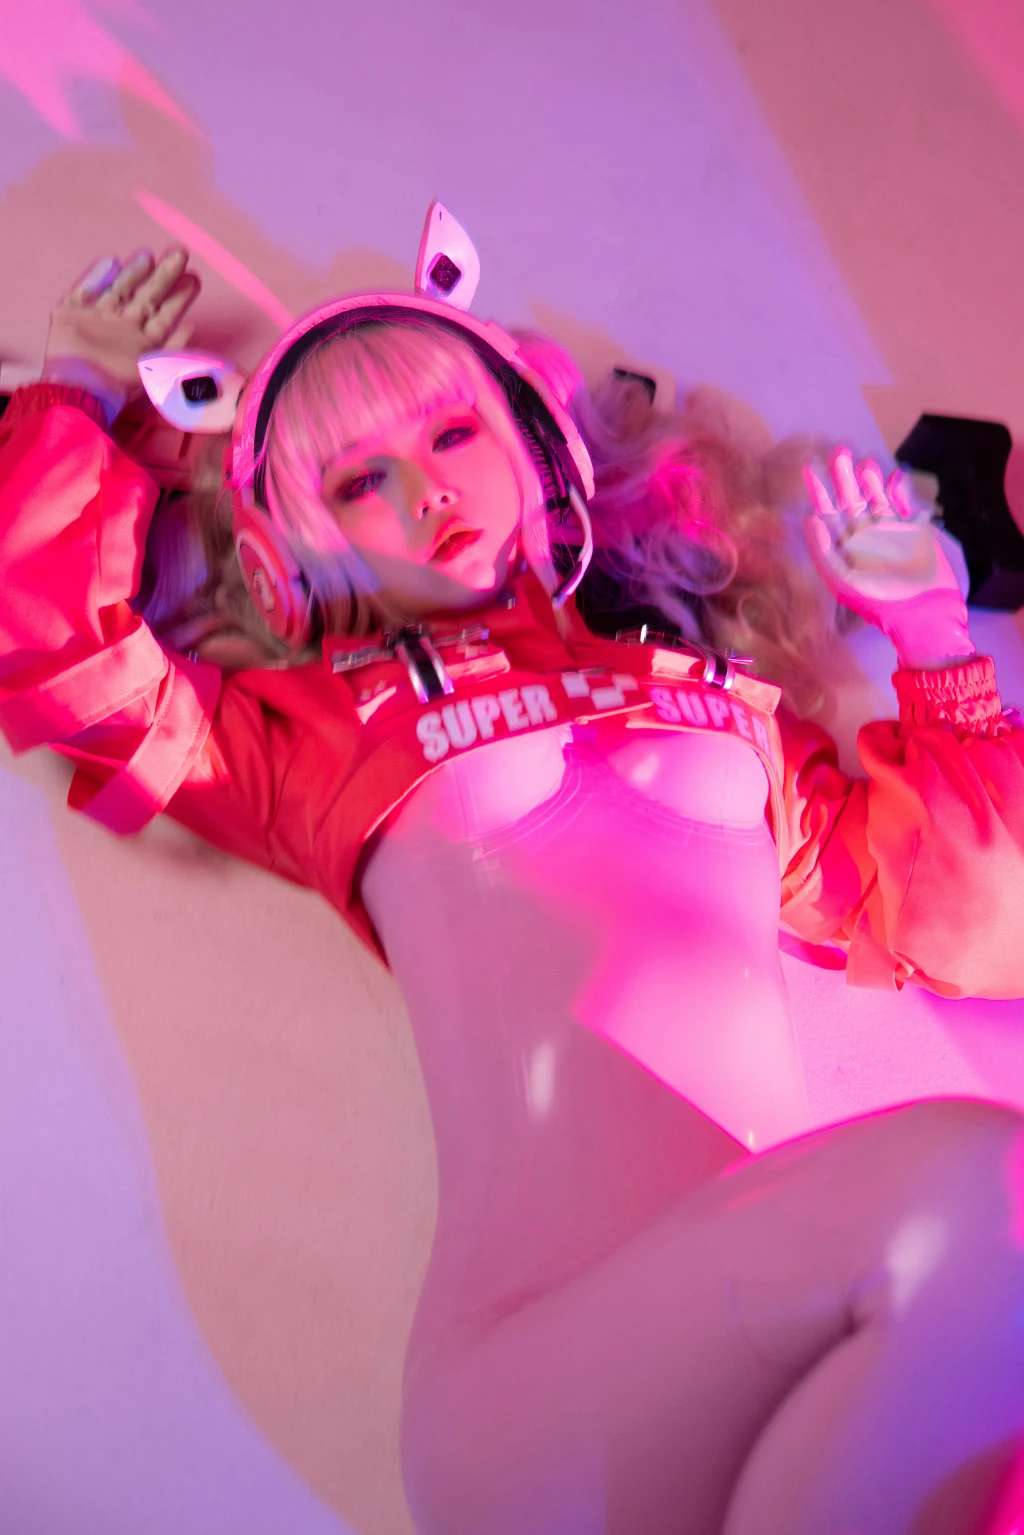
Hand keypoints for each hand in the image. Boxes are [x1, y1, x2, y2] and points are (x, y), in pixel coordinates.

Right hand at [44, 247, 200, 399]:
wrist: (76, 387)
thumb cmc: (116, 384)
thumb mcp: (155, 373)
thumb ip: (174, 352)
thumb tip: (191, 328)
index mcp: (143, 345)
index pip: (165, 317)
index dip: (180, 298)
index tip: (194, 278)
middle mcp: (122, 330)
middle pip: (146, 298)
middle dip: (163, 277)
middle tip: (180, 254)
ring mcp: (98, 321)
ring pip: (119, 290)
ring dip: (134, 273)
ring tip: (148, 256)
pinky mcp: (70, 315)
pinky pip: (84, 291)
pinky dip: (95, 278)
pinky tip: (110, 263)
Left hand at [802, 447, 974, 666]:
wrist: (922, 612)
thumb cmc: (880, 603)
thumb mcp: (844, 580)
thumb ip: (824, 551)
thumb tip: (810, 519)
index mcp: (844, 547)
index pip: (828, 513)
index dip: (819, 491)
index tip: (810, 468)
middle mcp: (864, 535)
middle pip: (851, 498)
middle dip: (844, 475)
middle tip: (838, 450)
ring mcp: (889, 530)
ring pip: (876, 496)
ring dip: (870, 478)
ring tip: (863, 460)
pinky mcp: (913, 528)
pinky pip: (903, 502)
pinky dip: (899, 489)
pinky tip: (894, 474)